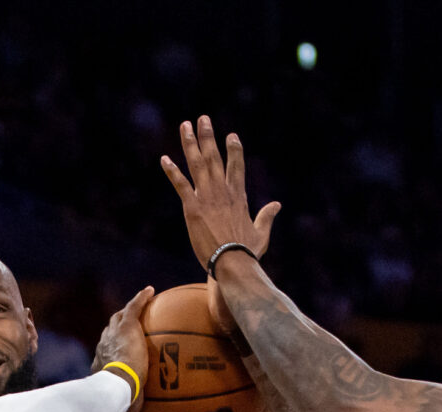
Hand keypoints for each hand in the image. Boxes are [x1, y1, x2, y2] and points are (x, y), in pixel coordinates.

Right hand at [93, 286, 154, 411]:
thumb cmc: (118, 400)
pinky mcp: (126, 325)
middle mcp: (103, 345)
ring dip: (127, 312)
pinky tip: (151, 290)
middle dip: (115, 327)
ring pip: (118, 318)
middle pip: (108, 333)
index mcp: (102, 364)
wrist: (118, 384)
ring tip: (138, 305)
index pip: (105, 354)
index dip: (110, 351)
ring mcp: (113, 334)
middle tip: (126, 324)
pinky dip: (141, 298)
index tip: (117, 352)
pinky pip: (134, 307)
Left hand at [159, 115, 279, 283]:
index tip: (231, 135)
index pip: (236, 166)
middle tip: (203, 119)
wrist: (233, 262)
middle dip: (208, 136)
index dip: (234, 149)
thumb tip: (277, 204)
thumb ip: (267, 216)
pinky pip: (181, 185)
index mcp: (238, 196)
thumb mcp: (261, 232)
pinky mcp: (193, 208)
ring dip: (190, 143)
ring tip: (185, 125)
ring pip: (198, 164)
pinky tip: (164, 159)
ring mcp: (207, 198)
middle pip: (214, 157)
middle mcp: (223, 191)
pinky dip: (172, 171)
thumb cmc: (247, 252)